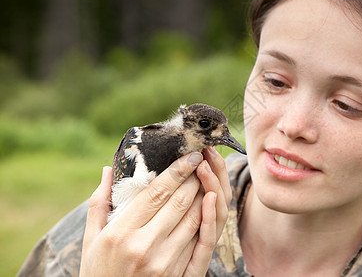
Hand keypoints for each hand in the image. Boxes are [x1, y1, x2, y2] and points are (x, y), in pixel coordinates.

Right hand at [80, 150, 229, 275]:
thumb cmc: (98, 271)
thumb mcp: (91, 239)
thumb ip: (100, 203)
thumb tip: (108, 170)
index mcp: (121, 233)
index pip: (156, 193)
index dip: (177, 171)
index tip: (190, 155)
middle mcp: (145, 246)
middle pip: (179, 202)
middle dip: (193, 177)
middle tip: (201, 161)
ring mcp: (164, 262)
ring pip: (193, 218)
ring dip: (203, 193)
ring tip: (207, 176)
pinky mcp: (178, 274)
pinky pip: (199, 240)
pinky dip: (207, 218)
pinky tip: (210, 202)